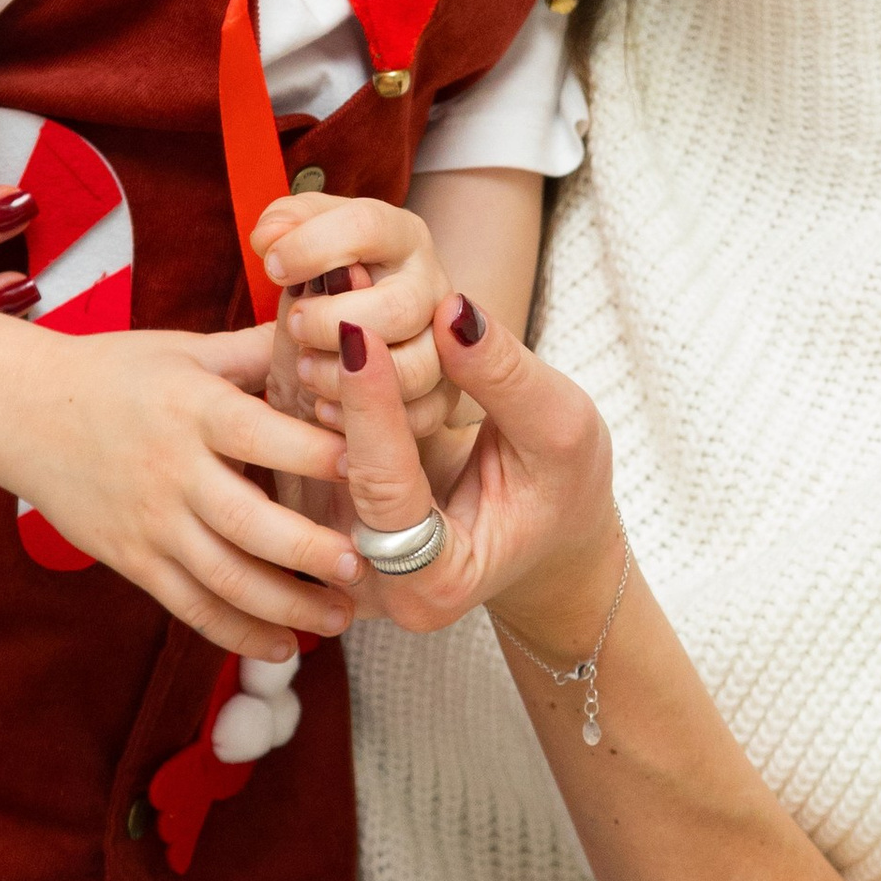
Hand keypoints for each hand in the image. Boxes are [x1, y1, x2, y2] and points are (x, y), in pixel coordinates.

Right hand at [0, 326, 363, 662]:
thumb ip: (256, 352)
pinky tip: (282, 646)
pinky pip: (189, 606)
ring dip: (286, 607)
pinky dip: (237, 633)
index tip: (372, 471)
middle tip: (364, 566)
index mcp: (193, 408)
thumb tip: (330, 330)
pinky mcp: (132, 560)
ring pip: (223, 578)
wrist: (22, 412)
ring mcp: (151, 522)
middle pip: (249, 523)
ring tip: (338, 619)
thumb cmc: (114, 372)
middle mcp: (173, 469)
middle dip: (311, 552)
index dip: (319, 456)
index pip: (265, 435)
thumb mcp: (185, 350)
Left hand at [257, 191, 466, 441]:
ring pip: (413, 370)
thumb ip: (285, 225)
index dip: (311, 247)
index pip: (367, 226)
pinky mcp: (444, 394)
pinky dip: (363, 419)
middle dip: (331, 323)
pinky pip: (417, 417)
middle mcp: (432, 285)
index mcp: (401, 235)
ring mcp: (445, 344)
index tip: (272, 267)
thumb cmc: (324, 285)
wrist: (348, 342)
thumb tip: (269, 236)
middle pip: (398, 308)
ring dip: (344, 378)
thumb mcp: (304, 246)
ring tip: (304, 369)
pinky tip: (323, 407)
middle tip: (294, 325)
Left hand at [327, 287, 621, 659]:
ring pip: (317, 458)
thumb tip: (451, 308)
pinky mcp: (338, 521)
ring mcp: (349, 558)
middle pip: (341, 471)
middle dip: (336, 382)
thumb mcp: (560, 428)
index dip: (372, 408)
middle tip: (328, 297)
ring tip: (322, 297)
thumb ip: (504, 375)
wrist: (549, 533)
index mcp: (437, 583)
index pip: (387, 488)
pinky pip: (320, 449)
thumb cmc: (564, 489)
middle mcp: (376, 583)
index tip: (358, 331)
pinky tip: (330, 323)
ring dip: (321, 376)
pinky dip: (328, 387)